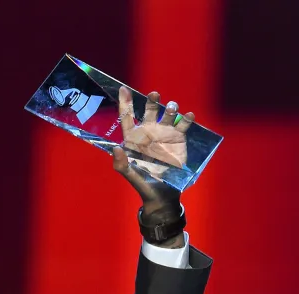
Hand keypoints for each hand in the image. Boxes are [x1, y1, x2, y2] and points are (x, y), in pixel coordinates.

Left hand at [112, 86, 194, 215]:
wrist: (162, 194)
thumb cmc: (143, 183)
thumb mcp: (130, 175)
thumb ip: (121, 163)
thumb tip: (115, 148)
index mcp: (133, 139)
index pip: (127, 118)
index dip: (125, 103)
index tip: (123, 89)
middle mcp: (148, 133)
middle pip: (148, 111)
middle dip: (151, 102)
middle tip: (154, 95)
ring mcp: (164, 134)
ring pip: (166, 115)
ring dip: (169, 109)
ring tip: (171, 107)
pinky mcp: (179, 139)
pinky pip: (183, 125)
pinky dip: (186, 119)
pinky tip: (188, 116)